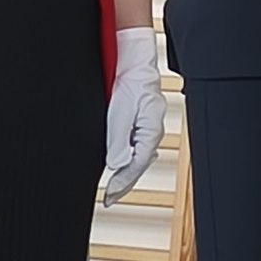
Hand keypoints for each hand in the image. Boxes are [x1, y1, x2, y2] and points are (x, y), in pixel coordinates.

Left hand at [104, 26, 166, 205]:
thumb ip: (118, 141)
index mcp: (150, 132)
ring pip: (137, 158)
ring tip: (112, 189)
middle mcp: (151, 133)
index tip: (109, 197)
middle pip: (138, 166)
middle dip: (124, 183)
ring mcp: (147, 129)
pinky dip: (125, 159)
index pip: (136, 166)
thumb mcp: (119, 113)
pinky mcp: (140, 124)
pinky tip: (118, 166)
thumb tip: (116, 165)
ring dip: (125, 172)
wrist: (133, 62)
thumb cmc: (131, 82)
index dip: (121, 184)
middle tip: (110, 198)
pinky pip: (135, 148)